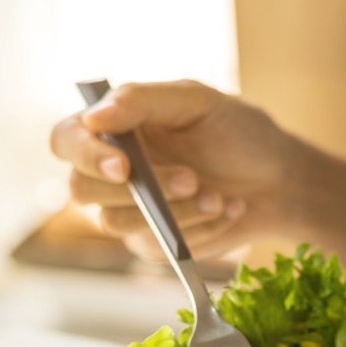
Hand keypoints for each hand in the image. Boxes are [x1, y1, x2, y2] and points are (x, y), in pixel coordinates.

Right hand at [49, 80, 295, 261]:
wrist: (279, 181)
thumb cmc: (238, 133)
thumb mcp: (198, 101)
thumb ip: (143, 100)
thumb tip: (94, 117)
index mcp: (113, 129)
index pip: (67, 140)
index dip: (84, 154)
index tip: (125, 164)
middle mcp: (112, 172)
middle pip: (81, 190)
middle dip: (138, 189)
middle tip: (192, 178)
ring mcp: (129, 212)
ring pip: (118, 224)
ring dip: (175, 210)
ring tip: (217, 196)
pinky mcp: (153, 245)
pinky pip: (157, 246)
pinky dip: (197, 229)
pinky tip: (226, 210)